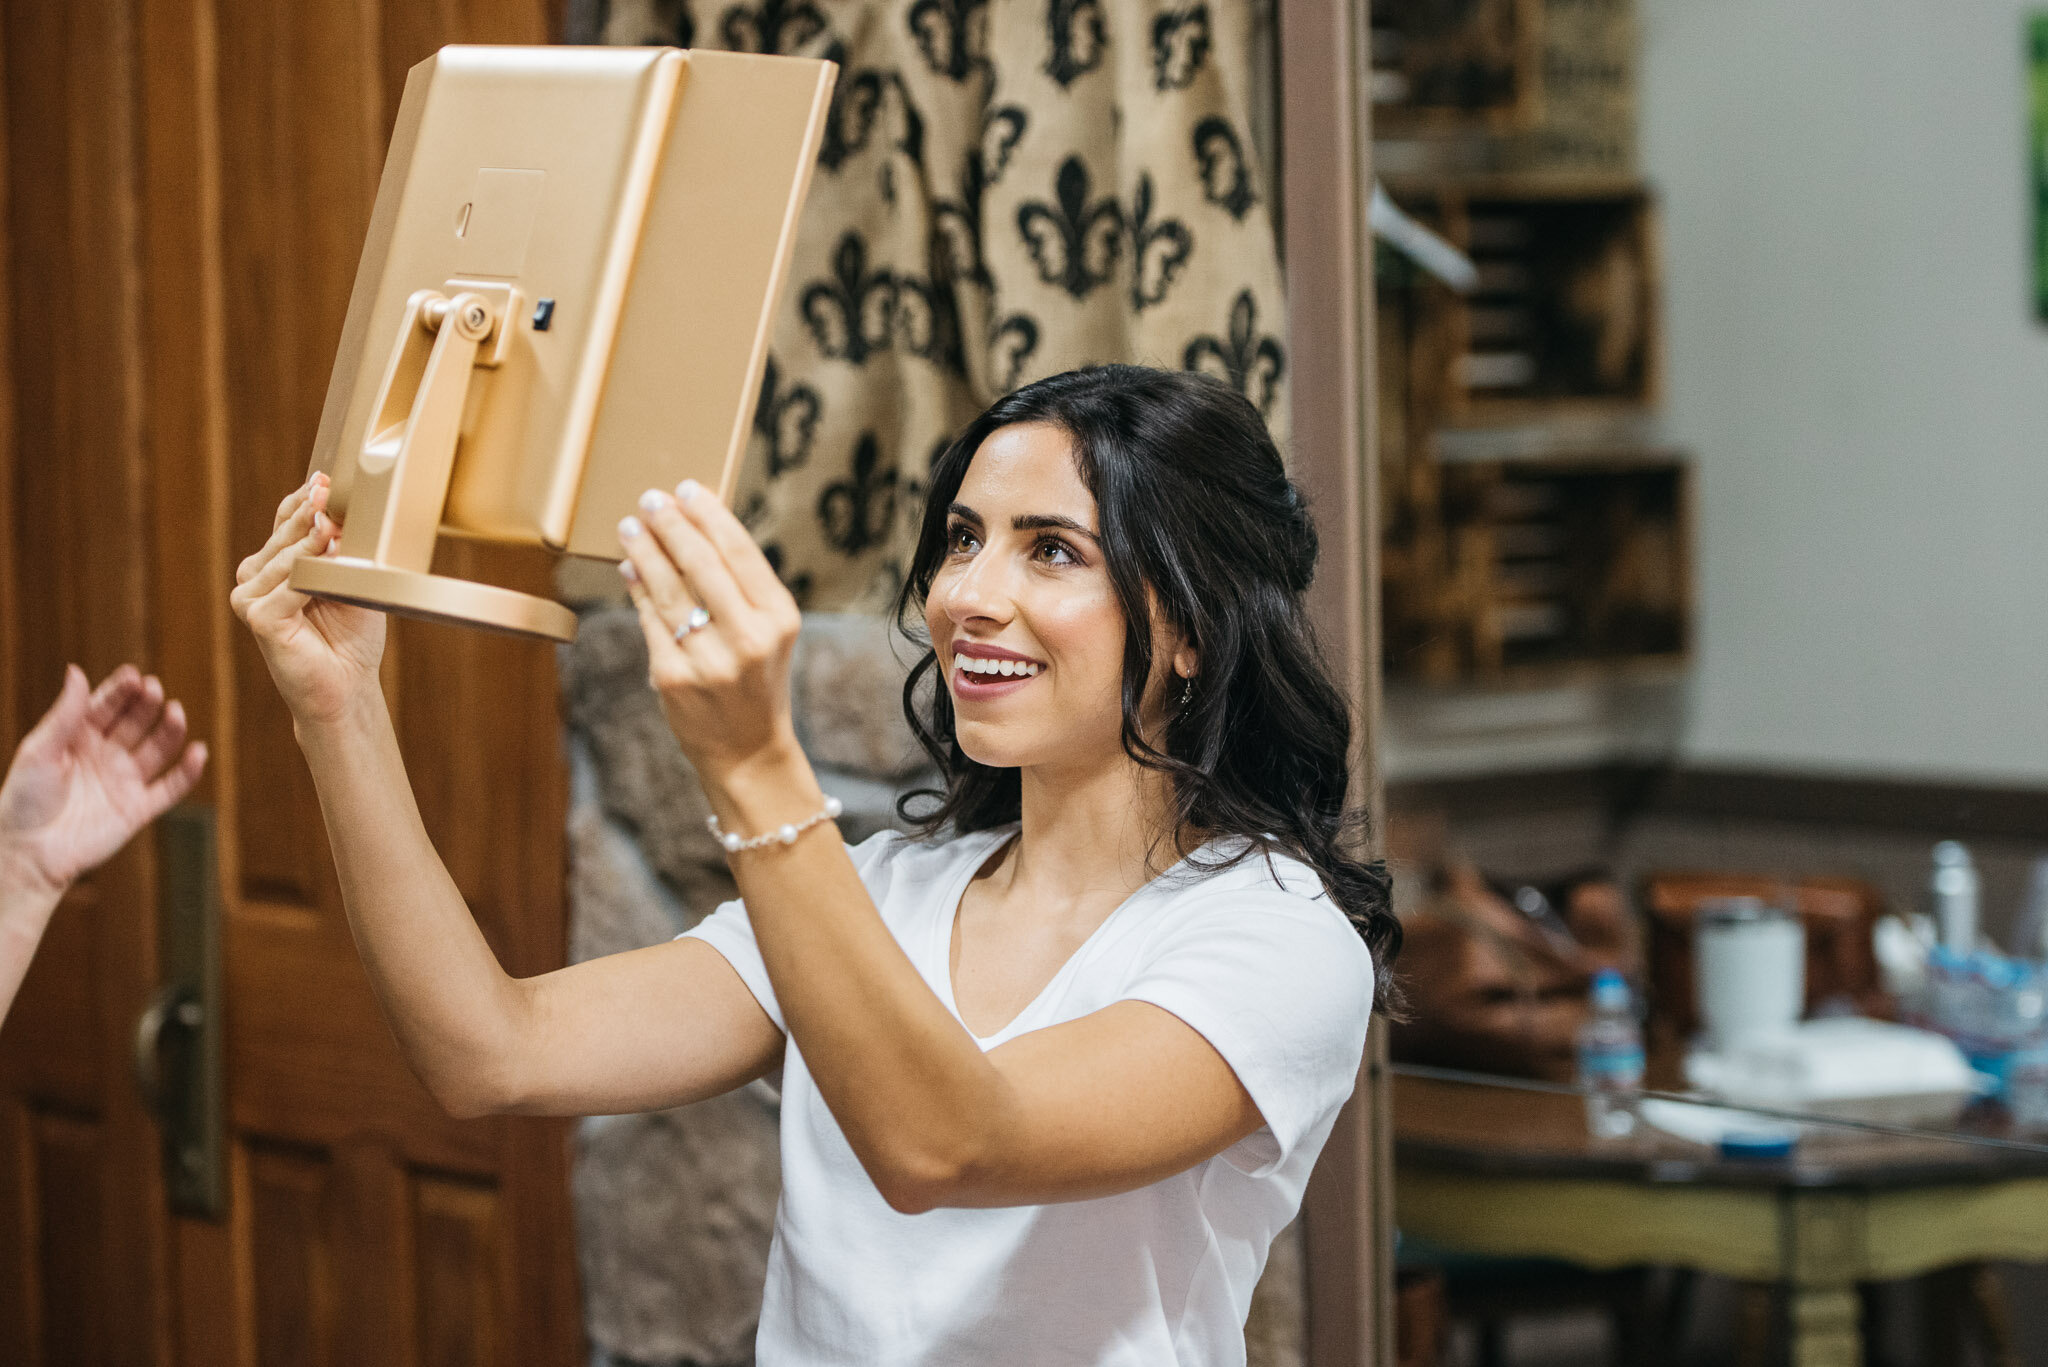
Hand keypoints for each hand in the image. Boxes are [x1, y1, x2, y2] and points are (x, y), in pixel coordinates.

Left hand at [0, 665, 208, 899]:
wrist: (27, 852)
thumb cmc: (23, 799)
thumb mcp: (39, 750)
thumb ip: (64, 714)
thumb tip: (77, 671)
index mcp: (79, 739)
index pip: (107, 707)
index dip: (121, 691)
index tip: (134, 676)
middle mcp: (106, 756)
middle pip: (136, 723)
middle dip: (147, 705)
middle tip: (154, 690)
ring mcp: (124, 782)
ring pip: (158, 750)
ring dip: (170, 731)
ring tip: (176, 713)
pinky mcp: (139, 809)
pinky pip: (171, 788)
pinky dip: (188, 772)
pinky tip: (198, 752)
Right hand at [230, 472, 386, 726]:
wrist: (348, 684)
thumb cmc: (352, 635)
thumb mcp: (352, 580)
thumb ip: (340, 548)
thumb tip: (333, 512)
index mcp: (275, 563)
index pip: (287, 519)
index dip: (305, 498)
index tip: (325, 476)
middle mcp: (255, 576)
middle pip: (285, 535)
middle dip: (311, 514)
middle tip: (331, 492)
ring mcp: (249, 597)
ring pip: (285, 559)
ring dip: (314, 547)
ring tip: (337, 533)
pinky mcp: (257, 618)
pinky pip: (286, 589)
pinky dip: (308, 580)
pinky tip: (327, 570)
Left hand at [617, 480, 803, 782]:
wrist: (747, 750)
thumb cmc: (756, 679)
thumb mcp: (768, 632)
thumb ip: (742, 586)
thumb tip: (694, 528)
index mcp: (779, 619)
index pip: (740, 552)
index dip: (709, 516)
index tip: (687, 490)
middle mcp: (748, 638)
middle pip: (701, 564)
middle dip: (671, 525)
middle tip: (651, 500)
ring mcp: (709, 660)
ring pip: (667, 589)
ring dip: (644, 551)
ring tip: (631, 526)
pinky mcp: (673, 677)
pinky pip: (649, 621)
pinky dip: (636, 590)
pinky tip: (629, 569)